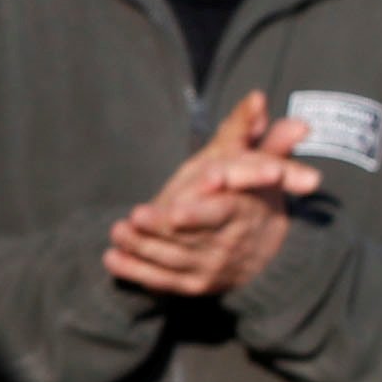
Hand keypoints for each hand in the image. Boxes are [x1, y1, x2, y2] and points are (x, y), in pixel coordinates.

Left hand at [104, 92, 320, 298]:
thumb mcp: (252, 160)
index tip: (181, 202)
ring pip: (173, 256)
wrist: (268, 253)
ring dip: (143, 246)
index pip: (223, 209)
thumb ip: (247, 130)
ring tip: (118, 230)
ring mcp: (211, 265)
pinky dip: (136, 271)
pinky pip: (162, 280)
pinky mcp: (193, 284)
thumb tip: (257, 98)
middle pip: (191, 236)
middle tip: (137, 215)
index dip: (200, 208)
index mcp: (243, 209)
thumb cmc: (252, 194)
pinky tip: (112, 259)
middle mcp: (229, 241)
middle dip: (163, 227)